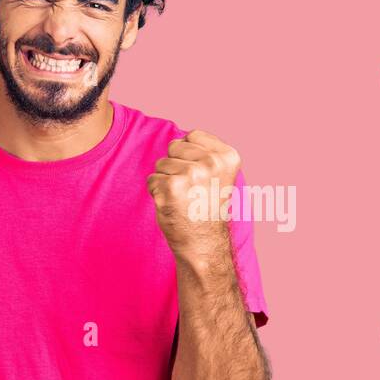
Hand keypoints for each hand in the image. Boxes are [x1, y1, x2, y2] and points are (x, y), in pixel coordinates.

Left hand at [146, 129, 240, 263]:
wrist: (204, 244)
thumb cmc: (207, 208)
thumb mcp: (219, 175)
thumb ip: (205, 153)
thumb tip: (179, 139)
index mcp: (227, 157)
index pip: (192, 135)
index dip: (189, 155)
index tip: (200, 177)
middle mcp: (211, 163)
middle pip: (175, 146)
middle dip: (176, 166)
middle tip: (190, 190)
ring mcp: (191, 175)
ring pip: (161, 163)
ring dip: (166, 181)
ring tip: (182, 199)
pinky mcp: (171, 188)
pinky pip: (152, 179)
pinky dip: (157, 193)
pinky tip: (172, 206)